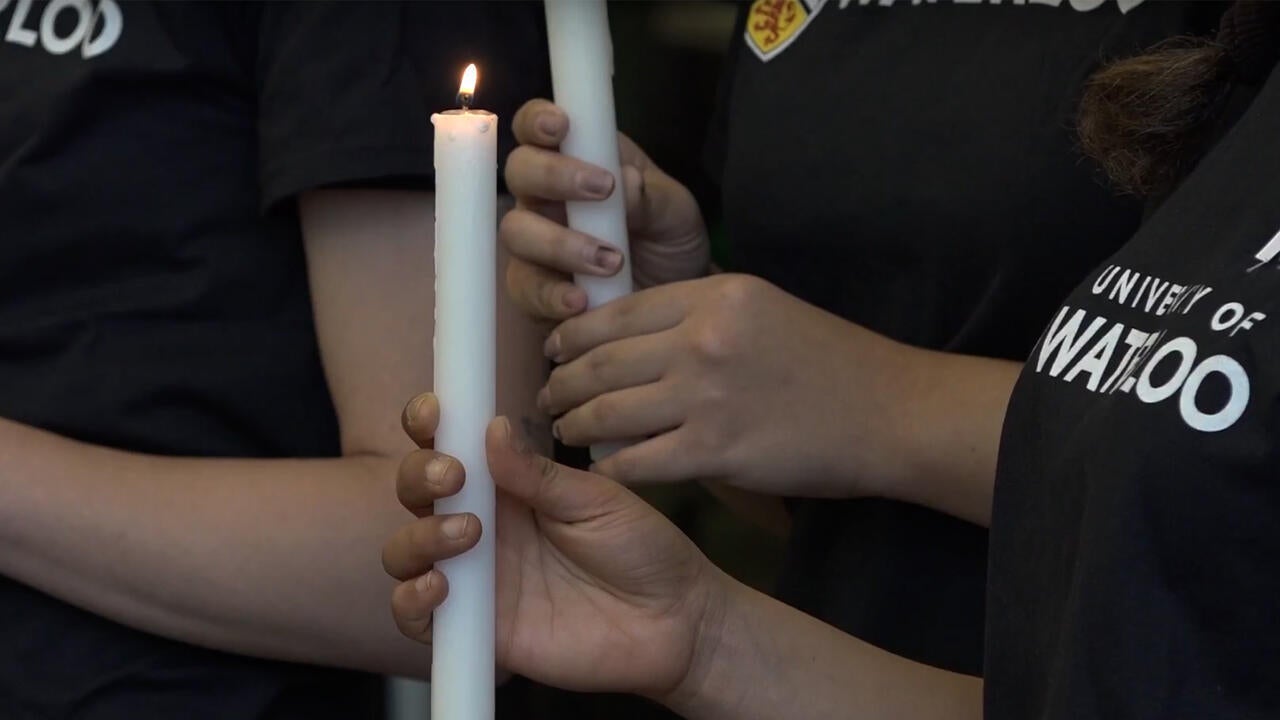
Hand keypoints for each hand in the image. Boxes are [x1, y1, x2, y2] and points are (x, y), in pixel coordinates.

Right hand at [383, 393, 725, 697]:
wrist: (674, 621)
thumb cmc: (641, 550)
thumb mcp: (597, 499)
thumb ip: (539, 474)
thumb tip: (491, 428)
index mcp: (508, 484)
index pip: (448, 445)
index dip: (428, 424)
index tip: (434, 413)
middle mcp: (480, 526)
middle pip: (415, 491)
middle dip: (419, 475)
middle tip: (454, 477)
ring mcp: (475, 578)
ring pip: (404, 550)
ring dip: (419, 536)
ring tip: (467, 535)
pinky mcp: (477, 630)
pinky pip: (417, 619)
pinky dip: (411, 601)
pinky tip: (441, 588)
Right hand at [499, 98, 709, 320]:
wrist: (674, 303)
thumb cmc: (668, 242)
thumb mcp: (675, 214)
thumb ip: (651, 196)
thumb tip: (626, 183)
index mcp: (575, 161)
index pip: (536, 127)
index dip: (537, 119)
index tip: (561, 125)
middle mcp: (544, 198)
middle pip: (519, 171)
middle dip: (553, 176)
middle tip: (602, 190)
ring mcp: (534, 245)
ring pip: (516, 231)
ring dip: (559, 243)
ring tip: (610, 261)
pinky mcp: (534, 292)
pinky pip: (525, 290)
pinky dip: (551, 295)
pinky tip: (582, 301)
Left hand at [537, 274, 921, 498]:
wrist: (886, 410)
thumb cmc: (829, 360)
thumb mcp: (763, 307)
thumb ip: (700, 311)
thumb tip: (633, 326)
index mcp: (713, 295)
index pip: (616, 312)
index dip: (572, 335)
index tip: (554, 351)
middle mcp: (703, 338)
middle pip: (600, 360)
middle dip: (560, 382)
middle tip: (546, 398)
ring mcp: (707, 395)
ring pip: (607, 410)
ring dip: (574, 425)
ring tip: (565, 431)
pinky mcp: (716, 450)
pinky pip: (637, 461)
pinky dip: (610, 466)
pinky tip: (601, 468)